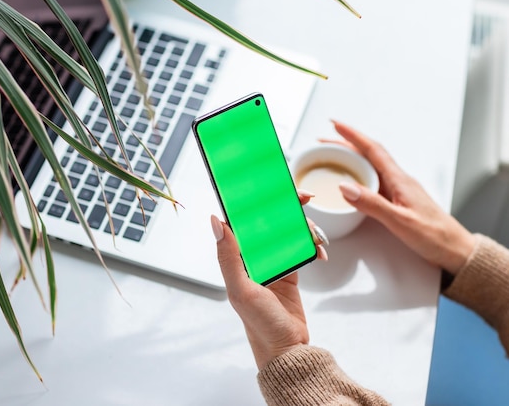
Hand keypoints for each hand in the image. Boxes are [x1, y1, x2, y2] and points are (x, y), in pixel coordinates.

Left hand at [210, 202, 326, 369]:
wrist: (288, 350)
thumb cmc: (260, 325)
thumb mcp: (241, 290)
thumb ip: (228, 256)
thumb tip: (216, 221)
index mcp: (235, 258)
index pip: (242, 219)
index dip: (255, 199)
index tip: (272, 186)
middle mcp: (252, 258)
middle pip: (268, 220)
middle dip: (287, 206)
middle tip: (305, 197)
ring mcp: (272, 263)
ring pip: (287, 231)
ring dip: (304, 228)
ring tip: (317, 238)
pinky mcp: (289, 271)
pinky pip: (300, 248)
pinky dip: (312, 246)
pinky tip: (320, 253)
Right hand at [329, 120, 474, 274]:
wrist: (454, 250)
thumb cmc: (434, 236)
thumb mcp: (400, 221)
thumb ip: (372, 204)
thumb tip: (345, 187)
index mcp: (399, 180)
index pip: (372, 150)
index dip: (352, 136)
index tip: (335, 125)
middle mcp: (398, 181)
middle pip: (368, 155)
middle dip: (344, 145)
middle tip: (322, 142)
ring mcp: (398, 190)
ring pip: (369, 167)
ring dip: (349, 159)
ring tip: (330, 158)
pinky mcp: (397, 201)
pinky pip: (373, 181)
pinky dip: (357, 175)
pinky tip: (350, 182)